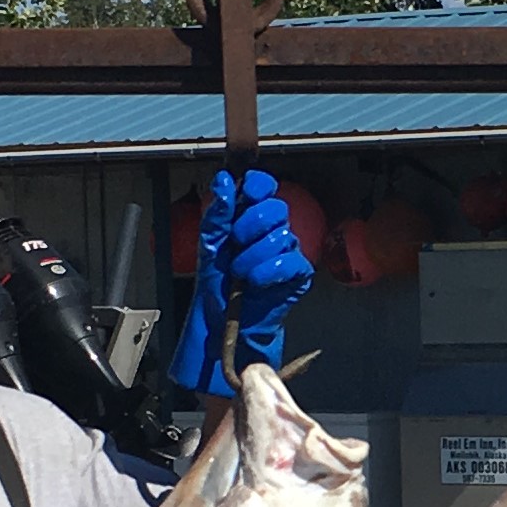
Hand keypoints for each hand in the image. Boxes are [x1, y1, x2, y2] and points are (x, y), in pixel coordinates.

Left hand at [166, 170, 312, 399]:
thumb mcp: (209, 246)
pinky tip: (255, 282)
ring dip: (254, 255)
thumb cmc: (216, 287)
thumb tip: (224, 181)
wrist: (222, 324)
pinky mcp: (297, 276)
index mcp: (250, 219)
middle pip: (275, 207)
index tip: (246, 193)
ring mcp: (287, 254)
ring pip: (282, 236)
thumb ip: (218, 213)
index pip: (263, 186)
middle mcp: (271, 232)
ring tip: (240, 273)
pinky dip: (269, 271)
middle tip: (235, 243)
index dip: (257, 185)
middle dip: (251, 224)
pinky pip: (291, 262)